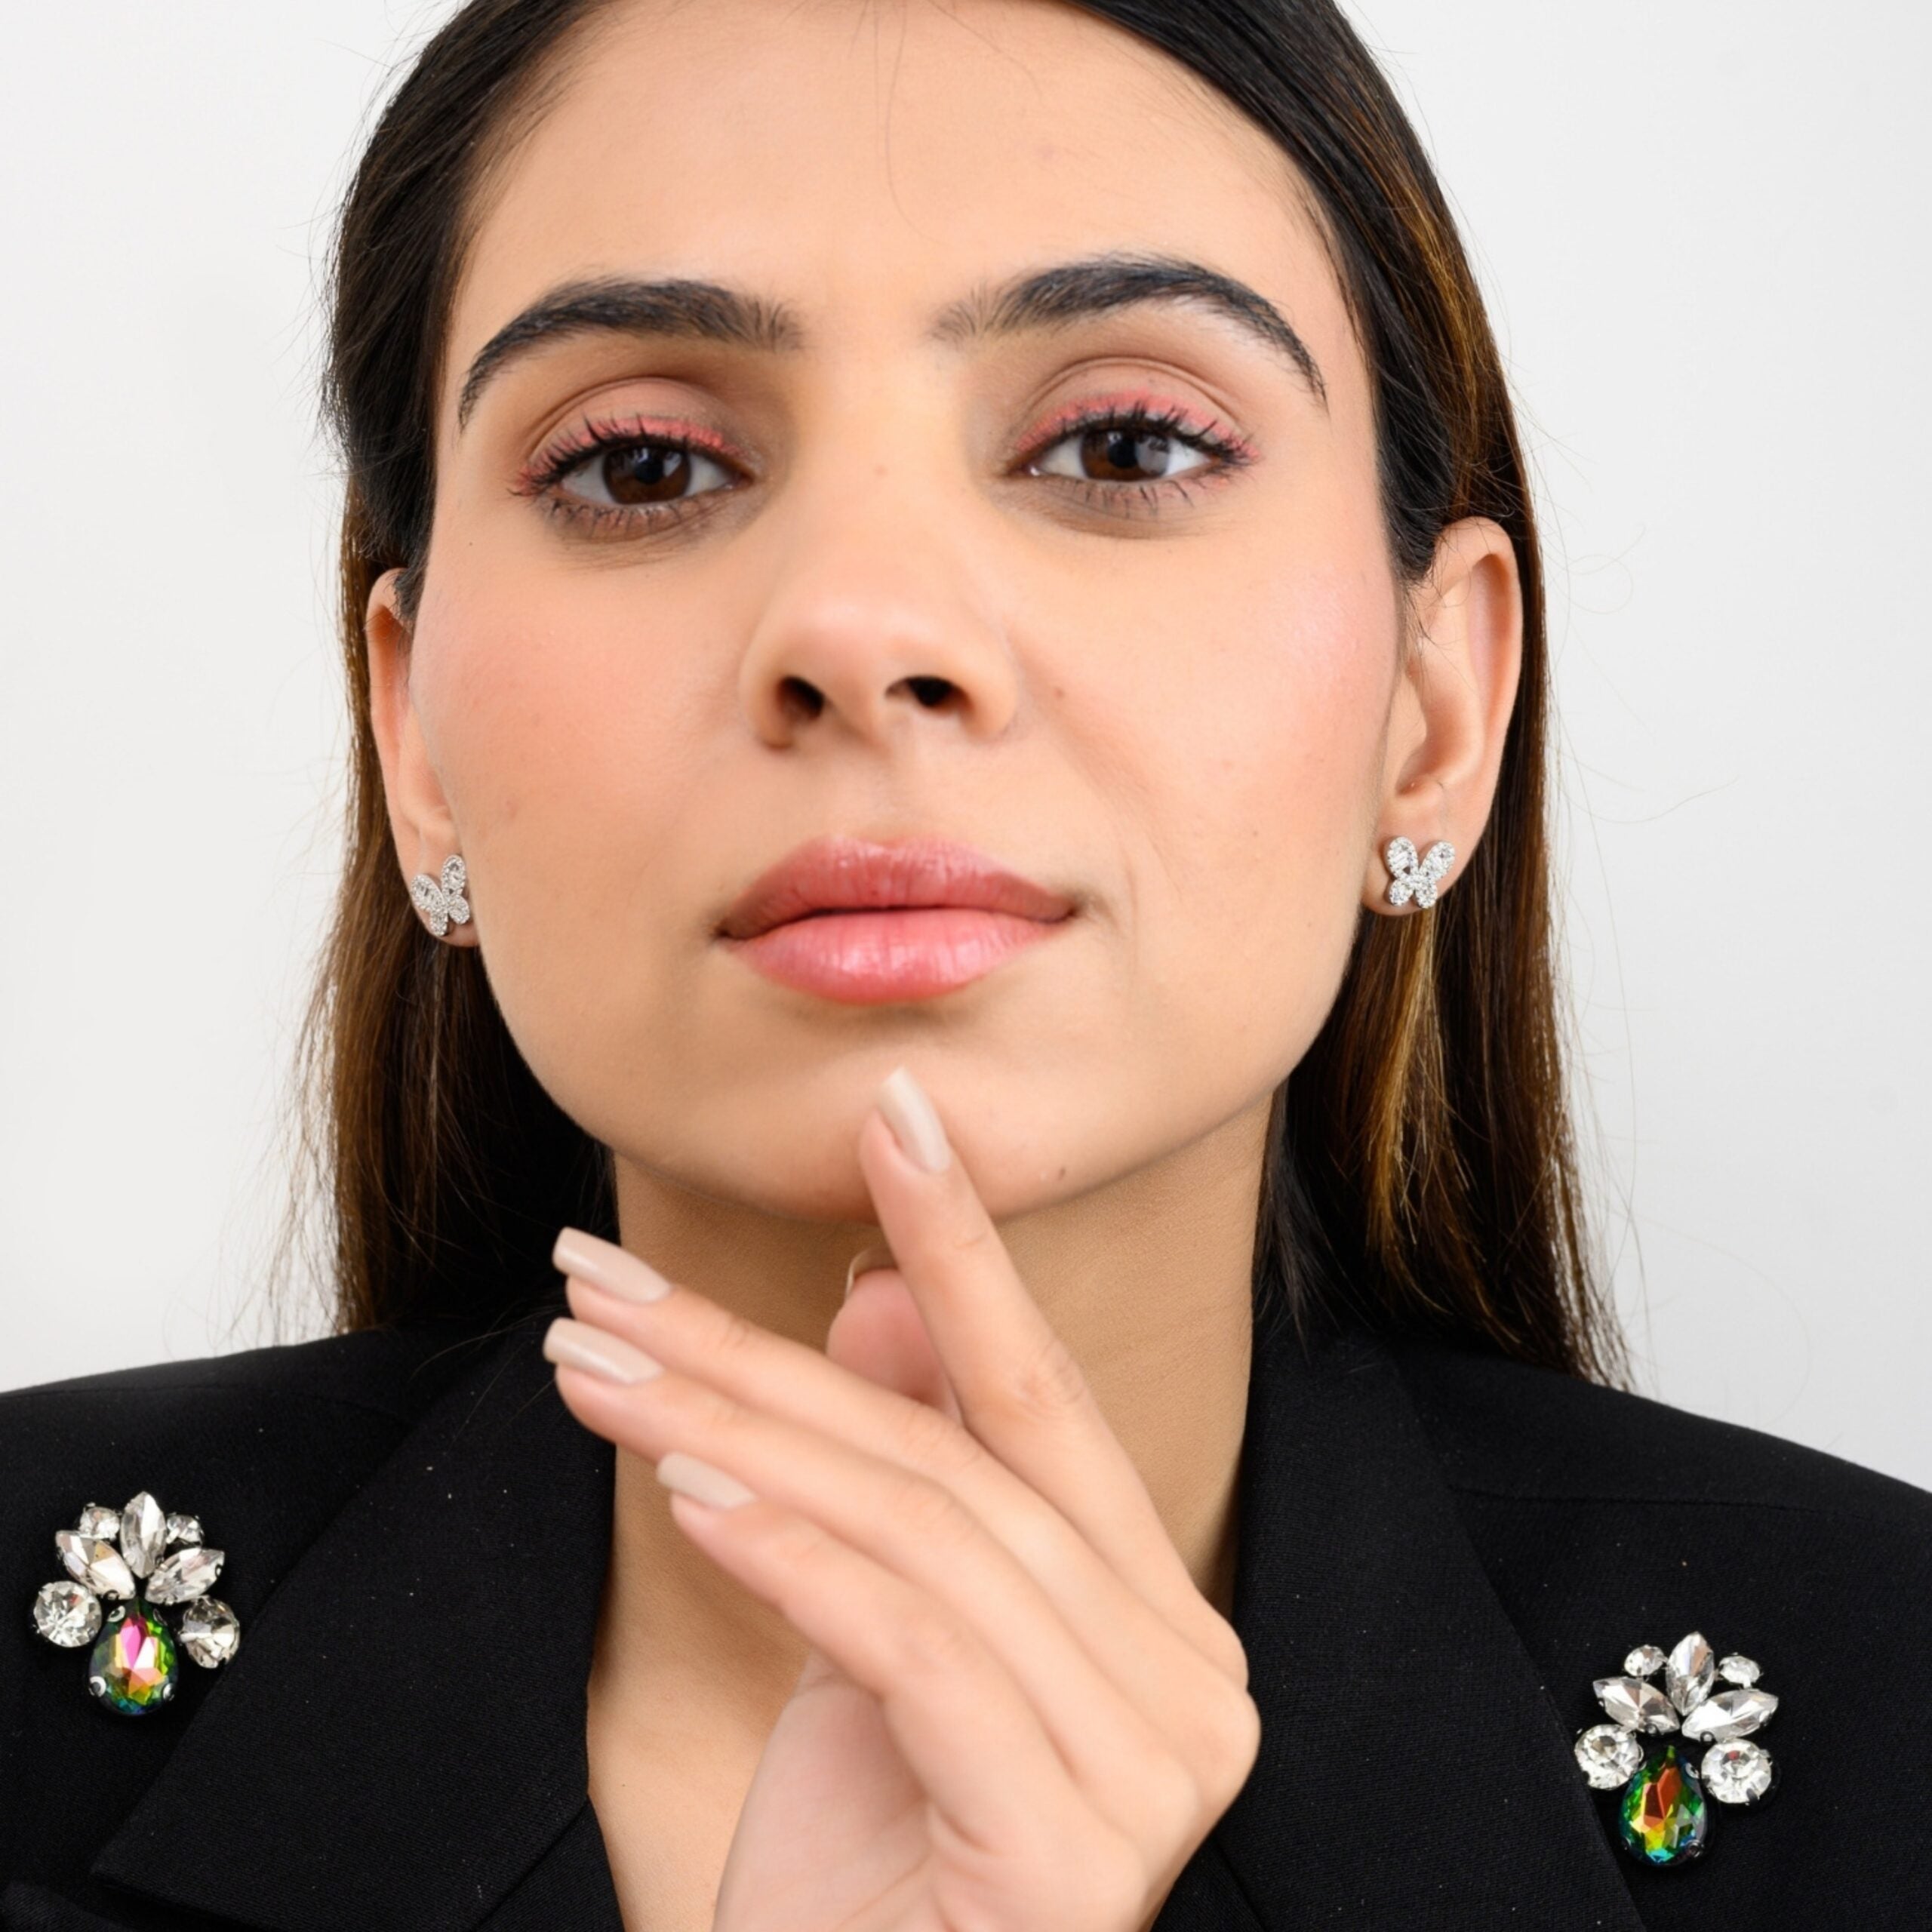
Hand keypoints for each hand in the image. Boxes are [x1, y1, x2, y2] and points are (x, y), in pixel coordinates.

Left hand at [544, 1066, 1259, 1931]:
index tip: (895, 1117)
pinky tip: (690, 1494)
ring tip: (600, 1372)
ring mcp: (1153, 1769)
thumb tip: (877, 1304)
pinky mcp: (1076, 1849)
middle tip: (610, 1278)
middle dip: (769, 1354)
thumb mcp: (870, 1641)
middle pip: (957, 1462)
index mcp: (1157, 1614)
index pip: (1045, 1398)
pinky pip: (918, 1653)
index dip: (967, 1248)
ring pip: (926, 1538)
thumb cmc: (864, 1864)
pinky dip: (796, 1560)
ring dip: (742, 1437)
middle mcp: (1191, 1679)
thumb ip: (905, 1475)